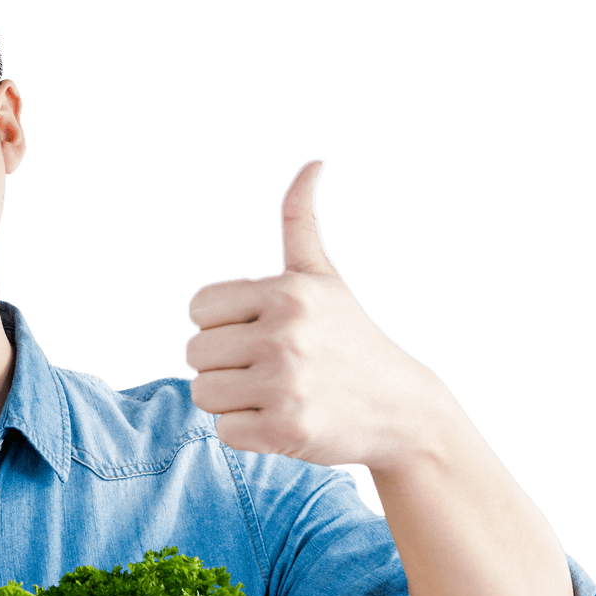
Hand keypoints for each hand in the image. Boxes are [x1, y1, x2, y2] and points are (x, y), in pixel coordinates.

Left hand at [185, 159, 437, 470]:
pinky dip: (246, 432)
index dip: (218, 323)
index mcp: (287, 291)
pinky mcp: (287, 430)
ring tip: (271, 393)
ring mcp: (286, 384)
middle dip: (222, 363)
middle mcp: (286, 334)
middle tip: (267, 367)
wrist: (401, 409)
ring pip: (202, 393)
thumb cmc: (349, 338)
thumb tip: (313, 162)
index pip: (198, 307)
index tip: (252, 331)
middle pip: (194, 352)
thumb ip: (300, 221)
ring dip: (229, 399)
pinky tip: (280, 420)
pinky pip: (224, 432)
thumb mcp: (323, 276)